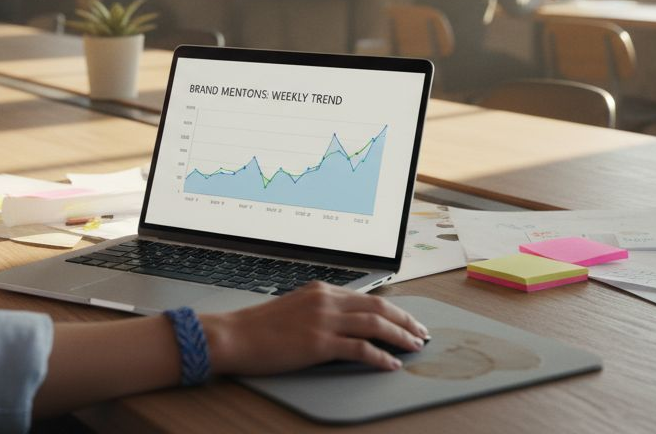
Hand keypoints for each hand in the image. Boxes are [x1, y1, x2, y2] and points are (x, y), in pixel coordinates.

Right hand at [199, 282, 429, 373]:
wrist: (234, 335)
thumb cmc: (259, 327)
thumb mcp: (294, 308)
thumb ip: (320, 311)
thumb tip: (343, 324)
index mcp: (321, 290)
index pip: (367, 297)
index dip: (392, 309)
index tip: (407, 320)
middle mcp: (326, 300)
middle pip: (378, 306)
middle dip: (405, 320)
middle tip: (421, 333)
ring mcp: (323, 320)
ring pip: (375, 324)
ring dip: (400, 336)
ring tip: (414, 347)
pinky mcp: (319, 342)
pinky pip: (360, 349)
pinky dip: (380, 356)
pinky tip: (391, 364)